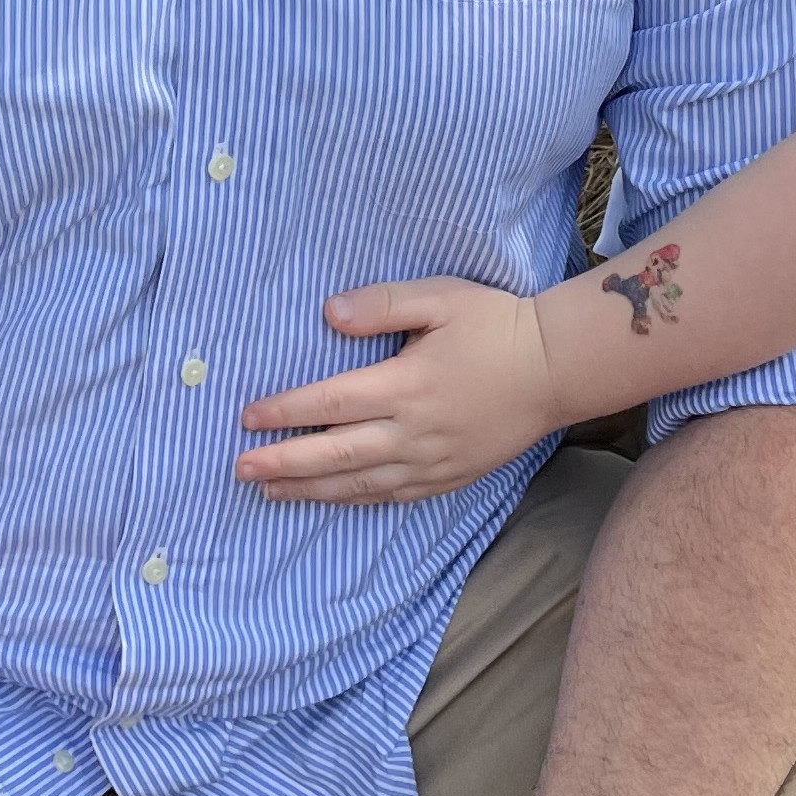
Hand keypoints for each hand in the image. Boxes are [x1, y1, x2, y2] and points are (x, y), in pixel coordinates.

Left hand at [236, 281, 561, 504]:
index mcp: (406, 384)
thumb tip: (330, 313)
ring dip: (310, 489)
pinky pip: (391, 495)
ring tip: (269, 491)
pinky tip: (329, 498)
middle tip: (240, 470)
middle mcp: (414, 430)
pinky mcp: (449, 476)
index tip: (247, 418)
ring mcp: (432, 460)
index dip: (285, 411)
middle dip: (284, 463)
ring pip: (359, 483)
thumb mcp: (440, 297)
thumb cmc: (495, 324)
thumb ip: (382, 304)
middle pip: (335, 453)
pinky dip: (354, 498)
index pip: (331, 401)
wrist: (556, 369)